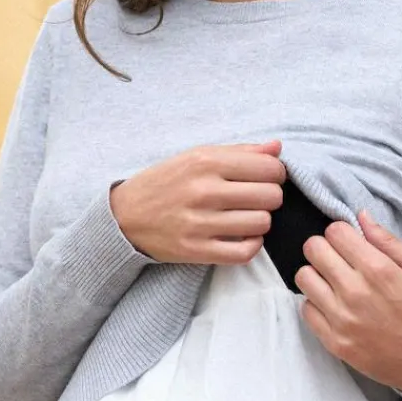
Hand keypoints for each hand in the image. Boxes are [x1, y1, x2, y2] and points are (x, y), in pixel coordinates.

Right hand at [109, 141, 285, 264]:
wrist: (124, 216)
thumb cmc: (165, 183)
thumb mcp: (196, 156)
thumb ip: (239, 151)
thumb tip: (277, 148)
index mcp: (205, 162)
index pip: (269, 168)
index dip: (276, 173)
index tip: (267, 178)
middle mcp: (204, 191)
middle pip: (270, 196)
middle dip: (271, 197)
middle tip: (257, 198)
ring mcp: (200, 223)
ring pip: (262, 224)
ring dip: (261, 221)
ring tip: (247, 216)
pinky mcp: (196, 250)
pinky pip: (245, 252)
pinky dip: (252, 245)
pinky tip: (244, 236)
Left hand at [295, 211, 401, 400]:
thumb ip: (389, 241)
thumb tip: (361, 216)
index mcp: (379, 270)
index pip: (334, 232)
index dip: (341, 232)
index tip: (348, 241)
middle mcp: (355, 292)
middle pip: (313, 249)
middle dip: (324, 247)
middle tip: (338, 258)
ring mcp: (342, 319)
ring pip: (303, 277)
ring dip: (316, 274)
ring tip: (333, 281)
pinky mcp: (334, 342)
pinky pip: (305, 309)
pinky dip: (316, 302)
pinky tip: (334, 304)